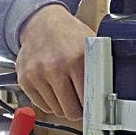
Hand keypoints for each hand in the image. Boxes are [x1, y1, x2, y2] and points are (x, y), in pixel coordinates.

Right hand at [16, 5, 93, 120]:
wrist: (40, 23)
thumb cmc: (68, 36)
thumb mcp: (90, 45)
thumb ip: (100, 68)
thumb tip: (111, 94)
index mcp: (76, 59)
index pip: (87, 100)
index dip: (93, 107)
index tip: (94, 107)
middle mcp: (54, 67)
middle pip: (71, 111)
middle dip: (78, 110)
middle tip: (80, 101)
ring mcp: (37, 75)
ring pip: (56, 111)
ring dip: (63, 105)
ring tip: (66, 89)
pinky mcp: (24, 80)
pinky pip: (42, 106)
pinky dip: (49, 102)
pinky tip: (53, 88)